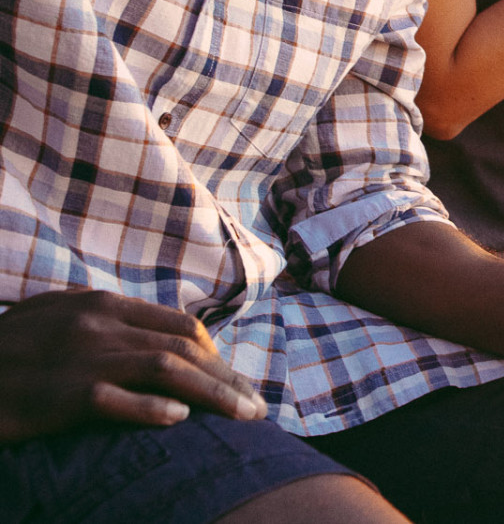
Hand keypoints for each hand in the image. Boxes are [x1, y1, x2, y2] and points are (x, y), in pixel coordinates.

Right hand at [0, 290, 267, 443]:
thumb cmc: (4, 352)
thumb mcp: (56, 319)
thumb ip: (104, 324)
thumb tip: (153, 341)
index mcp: (101, 305)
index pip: (181, 326)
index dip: (217, 357)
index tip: (235, 384)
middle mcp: (98, 323)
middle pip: (185, 348)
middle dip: (228, 379)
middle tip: (256, 409)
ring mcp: (79, 357)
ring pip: (166, 369)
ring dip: (214, 395)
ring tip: (243, 418)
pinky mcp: (58, 394)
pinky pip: (114, 400)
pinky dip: (150, 409)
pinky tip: (179, 421)